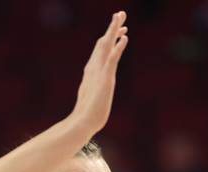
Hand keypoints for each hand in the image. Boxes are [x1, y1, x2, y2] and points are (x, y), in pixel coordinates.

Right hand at [71, 11, 128, 132]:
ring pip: (107, 46)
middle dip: (112, 27)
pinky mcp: (105, 79)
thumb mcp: (92, 97)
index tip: (121, 30)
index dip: (111, 38)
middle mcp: (94, 67)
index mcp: (92, 71)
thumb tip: (92, 91)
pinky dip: (118, 47)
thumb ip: (93, 90)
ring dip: (114, 30)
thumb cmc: (87, 114)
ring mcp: (99, 72)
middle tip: (121, 13)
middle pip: (104, 42)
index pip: (102, 50)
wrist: (82, 122)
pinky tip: (125, 38)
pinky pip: (112, 59)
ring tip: (121, 17)